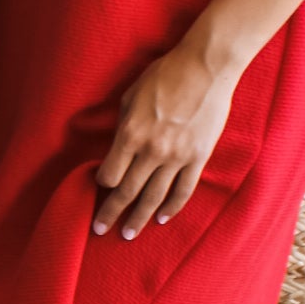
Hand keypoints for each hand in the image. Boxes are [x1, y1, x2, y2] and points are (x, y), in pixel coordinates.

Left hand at [92, 41, 238, 239]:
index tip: (100, 187)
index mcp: (130, 133)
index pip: (110, 173)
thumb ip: (123, 124)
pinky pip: (183, 190)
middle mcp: (152, 150)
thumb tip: (116, 146)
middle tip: (99, 229)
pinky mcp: (198, 157)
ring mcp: (177, 156)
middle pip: (127, 191)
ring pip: (154, 197)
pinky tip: (161, 219)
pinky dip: (171, 208)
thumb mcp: (131, 96)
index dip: (102, 183)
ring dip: (139, 218)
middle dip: (111, 213)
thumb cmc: (164, 75)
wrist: (205, 68)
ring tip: (128, 234)